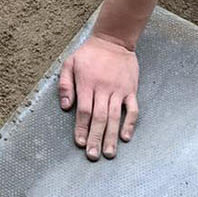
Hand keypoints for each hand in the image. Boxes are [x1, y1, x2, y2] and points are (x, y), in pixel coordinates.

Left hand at [59, 34, 138, 160]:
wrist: (114, 40)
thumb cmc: (89, 53)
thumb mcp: (70, 63)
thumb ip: (65, 85)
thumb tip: (65, 107)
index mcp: (87, 84)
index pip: (84, 111)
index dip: (81, 128)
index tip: (79, 143)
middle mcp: (103, 89)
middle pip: (99, 118)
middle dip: (95, 138)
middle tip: (93, 156)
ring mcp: (118, 90)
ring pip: (115, 117)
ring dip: (112, 137)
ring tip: (109, 153)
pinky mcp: (131, 90)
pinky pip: (132, 109)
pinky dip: (130, 123)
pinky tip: (126, 137)